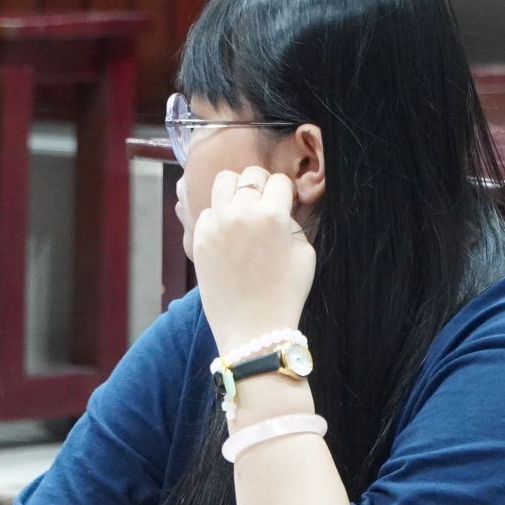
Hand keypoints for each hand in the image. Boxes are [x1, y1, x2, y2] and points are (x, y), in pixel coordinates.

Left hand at [192, 166, 315, 353]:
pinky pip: (208, 211)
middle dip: (261, 186)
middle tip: (264, 206)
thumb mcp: (305, 253)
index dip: (286, 194)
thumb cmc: (285, 294)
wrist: (253, 329)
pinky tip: (229, 235)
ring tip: (243, 211)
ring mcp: (216, 225)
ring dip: (236, 191)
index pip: (279, 182)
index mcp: (273, 215)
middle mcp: (241, 214)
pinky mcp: (199, 238)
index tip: (286, 206)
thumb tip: (282, 206)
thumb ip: (293, 221)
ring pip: (223, 181)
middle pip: (250, 175)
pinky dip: (219, 216)